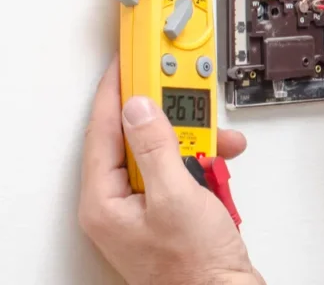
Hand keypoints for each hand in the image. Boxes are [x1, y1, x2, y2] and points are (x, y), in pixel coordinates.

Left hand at [79, 57, 262, 284]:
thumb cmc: (195, 270)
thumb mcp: (177, 197)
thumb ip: (156, 147)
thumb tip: (140, 109)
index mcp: (103, 202)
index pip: (103, 130)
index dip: (117, 90)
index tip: (128, 60)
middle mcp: (118, 204)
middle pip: (137, 139)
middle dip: (173, 121)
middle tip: (187, 96)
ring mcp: (144, 209)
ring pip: (165, 153)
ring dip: (196, 146)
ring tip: (217, 150)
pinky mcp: (170, 213)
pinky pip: (182, 173)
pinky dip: (205, 166)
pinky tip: (220, 169)